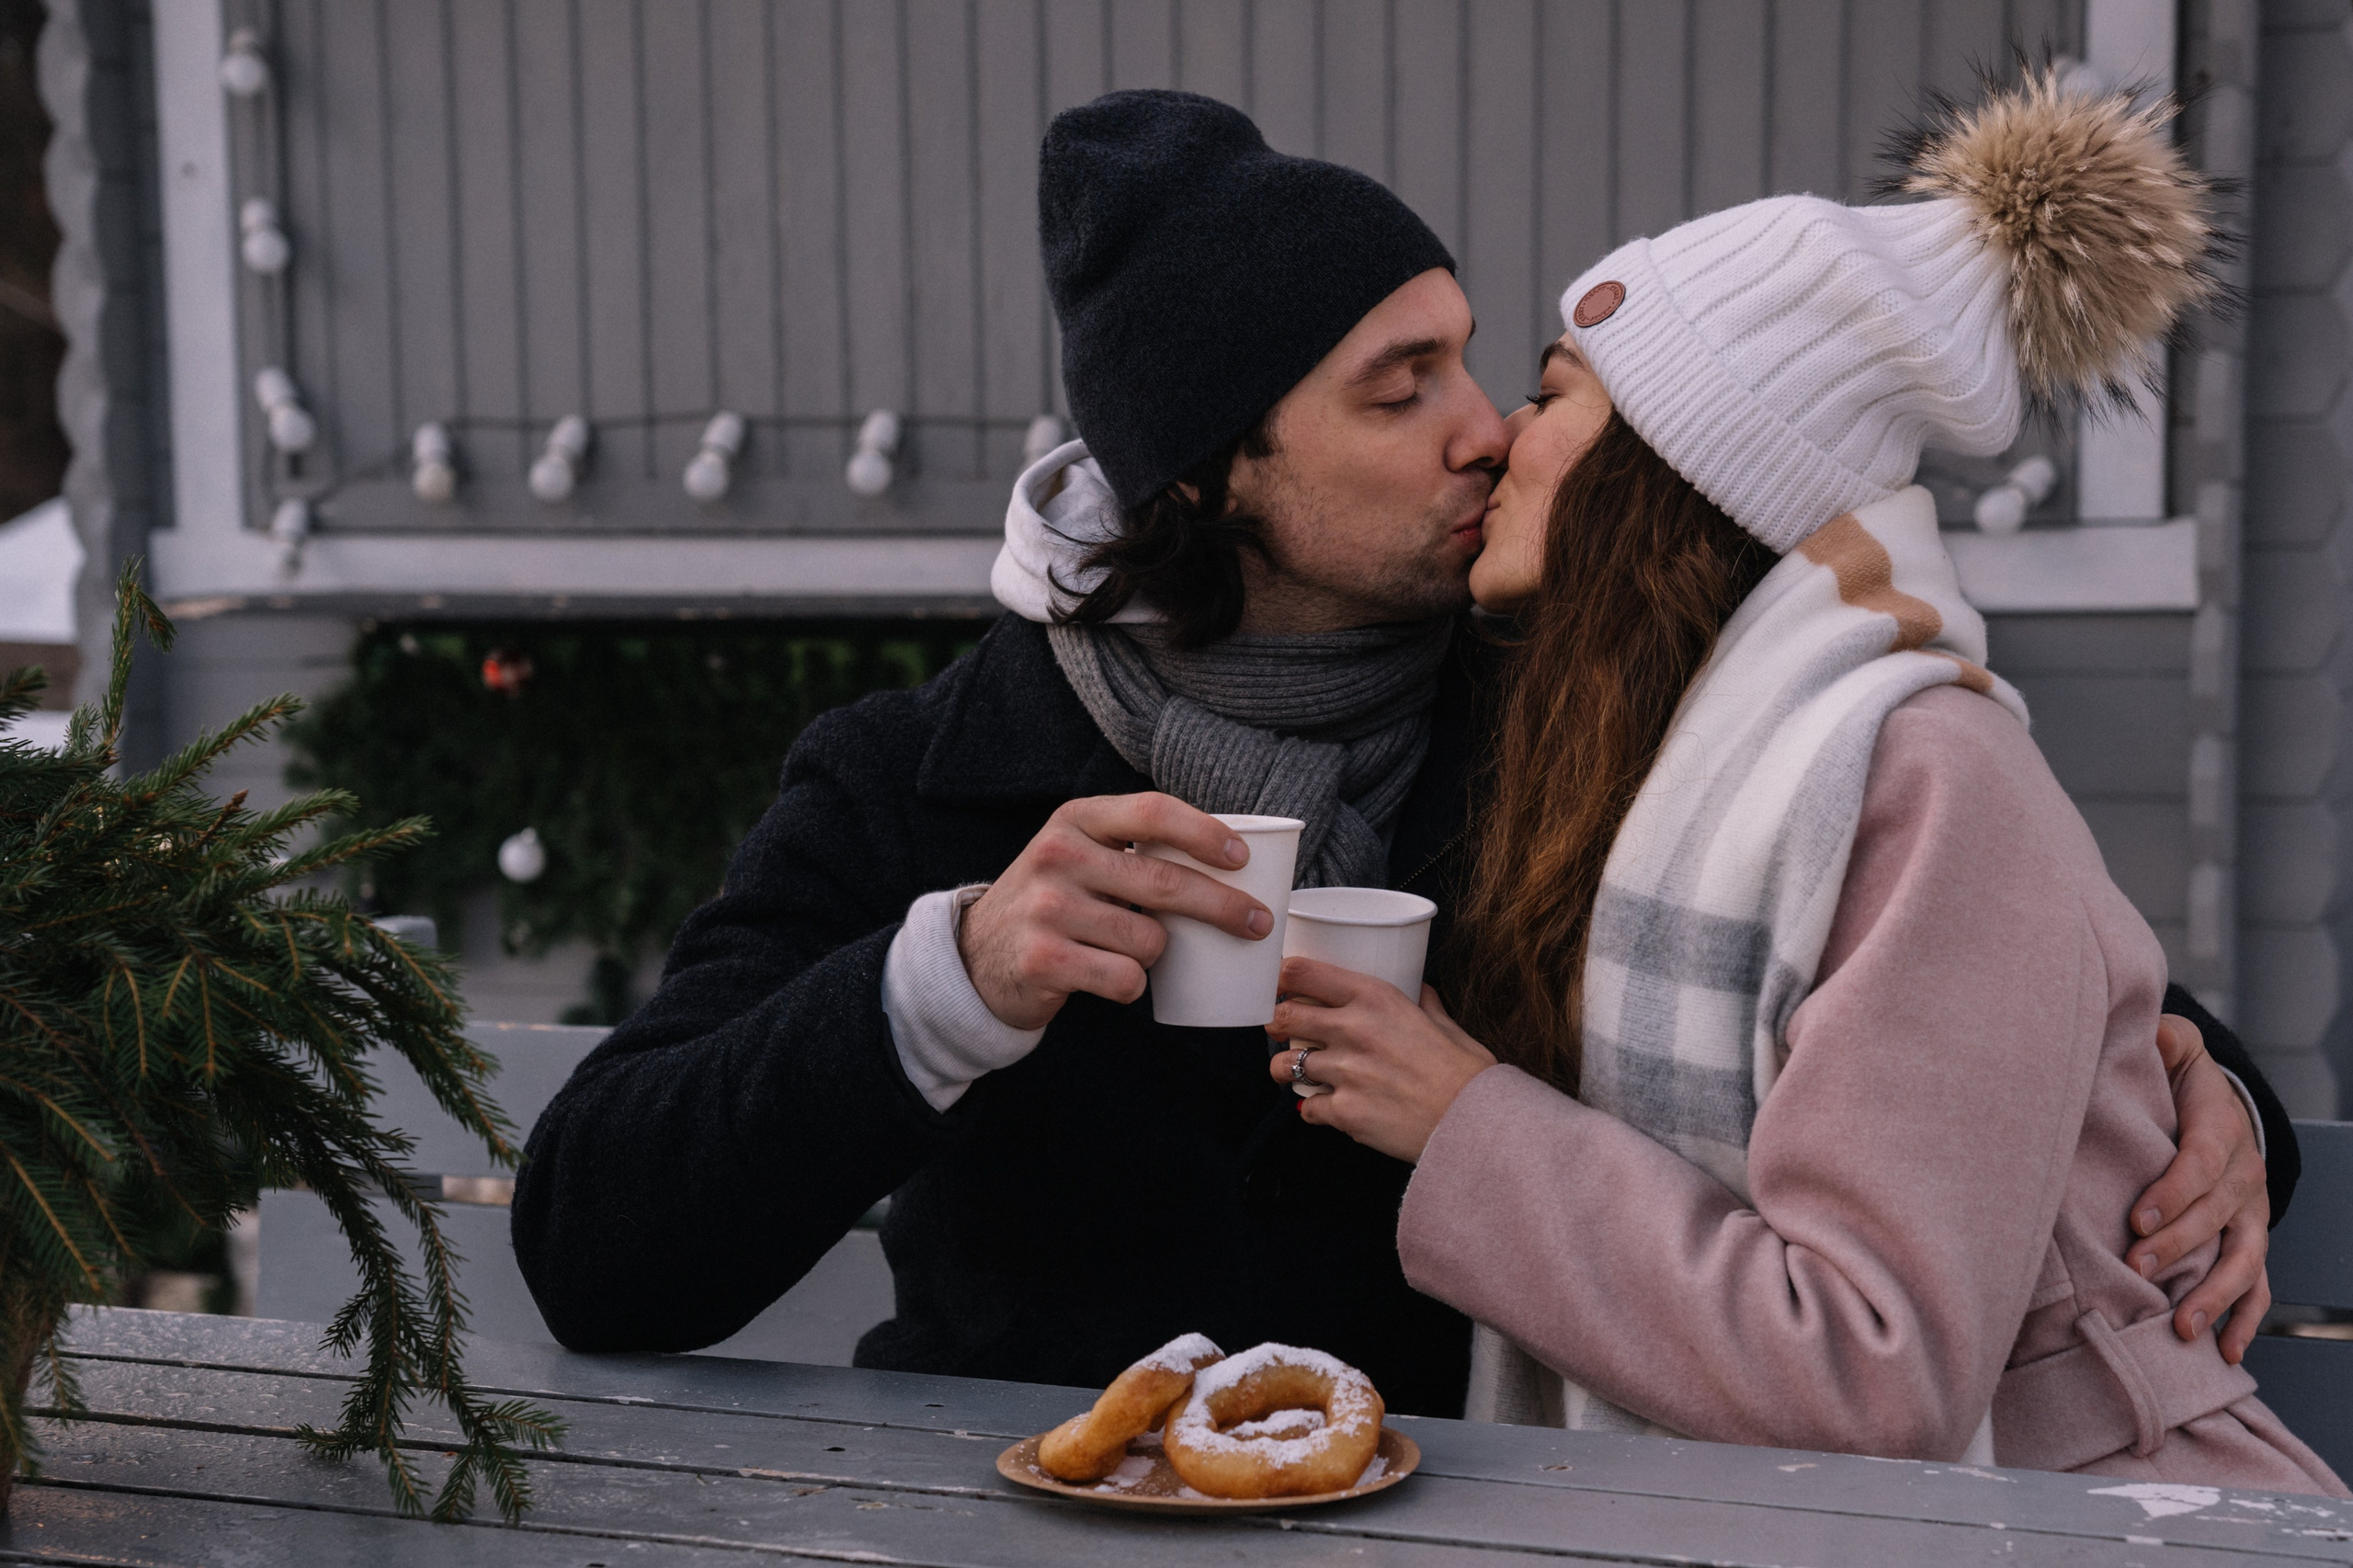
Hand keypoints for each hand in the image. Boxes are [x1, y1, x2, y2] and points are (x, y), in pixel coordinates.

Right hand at [957, 793, 1272, 1030]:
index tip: (1242, 857)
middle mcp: (1058, 856)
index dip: (1203, 832)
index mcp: (1075, 820)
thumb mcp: (1079, 854)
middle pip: (1164, 882)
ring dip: (1158, 955)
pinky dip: (1132, 986)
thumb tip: (1232, 861)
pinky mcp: (1044, 959)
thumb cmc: (1055, 901)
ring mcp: (1048, 909)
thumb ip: (1133, 846)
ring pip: (1150, 940)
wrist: (977, 956)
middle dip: (1225, 906)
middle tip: (1259, 924)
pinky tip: (1112, 978)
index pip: (1151, 812)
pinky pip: (1126, 979)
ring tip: (1131, 951)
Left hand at [1266, 956, 1495, 1162]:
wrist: (1476, 1122)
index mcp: (1375, 998)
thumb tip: (1419, 988)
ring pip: (1285, 1065)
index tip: (1278, 984)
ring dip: (1286, 1069)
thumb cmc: (1466, 1072)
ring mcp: (1345, 1072)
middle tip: (1280, 1029)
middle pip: (1283, 1016)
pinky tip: (1325, 1109)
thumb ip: (1424, 1003)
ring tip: (1297, 1074)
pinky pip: (1306, 1109)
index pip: (1303, 972)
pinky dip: (1312, 1111)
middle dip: (1275, 1023)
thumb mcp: (1445, 1024)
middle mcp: (1353, 1029)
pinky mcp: (1344, 1112)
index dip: (1282, 977)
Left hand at [2128, 1013, 2271, 1361]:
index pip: (2202, 1163)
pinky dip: (2245, 1319)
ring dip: (2215, 1295)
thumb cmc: (2180, 1078)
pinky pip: (2256, 1285)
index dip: (2173, 1191)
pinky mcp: (2248, 1240)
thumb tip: (2146, 1028)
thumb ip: (2161, 1037)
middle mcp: (2245, 1176)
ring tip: (2185, 1329)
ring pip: (2243, 1260)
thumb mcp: (2175, 1046)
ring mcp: (2251, 1214)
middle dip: (2179, 1245)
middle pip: (2217, 1217)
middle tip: (2137, 1266)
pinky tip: (2228, 1352)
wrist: (2221, 1103)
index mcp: (2222, 1128)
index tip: (2137, 1218)